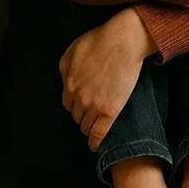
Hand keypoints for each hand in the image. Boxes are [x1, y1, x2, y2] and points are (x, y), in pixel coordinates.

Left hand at [59, 8, 155, 151]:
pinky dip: (96, 142)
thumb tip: (66, 84)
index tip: (81, 105)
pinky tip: (95, 146)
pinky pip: (99, 133)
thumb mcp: (72, 51)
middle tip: (91, 112)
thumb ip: (65, 70)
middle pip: (76, 115)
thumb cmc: (99, 41)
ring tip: (95, 126)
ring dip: (89, 126)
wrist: (123, 42)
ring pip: (86, 126)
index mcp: (69, 83)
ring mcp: (94, 105)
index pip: (67, 103)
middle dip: (82, 114)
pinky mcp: (110, 111)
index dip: (75, 104)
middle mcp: (79, 97)